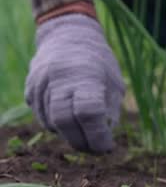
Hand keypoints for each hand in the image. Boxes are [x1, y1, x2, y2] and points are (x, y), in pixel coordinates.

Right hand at [25, 14, 124, 152]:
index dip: (98, 136)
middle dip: (81, 142)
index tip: (107, 147)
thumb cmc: (99, 63)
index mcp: (85, 74)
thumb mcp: (115, 83)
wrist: (68, 36)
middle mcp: (58, 78)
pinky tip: (70, 120)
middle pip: (64, 120)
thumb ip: (110, 112)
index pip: (88, 112)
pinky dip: (58, 126)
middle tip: (95, 150)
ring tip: (86, 133)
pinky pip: (42, 117)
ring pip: (52, 122)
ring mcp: (40, 83)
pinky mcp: (29, 90)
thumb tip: (104, 144)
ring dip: (70, 135)